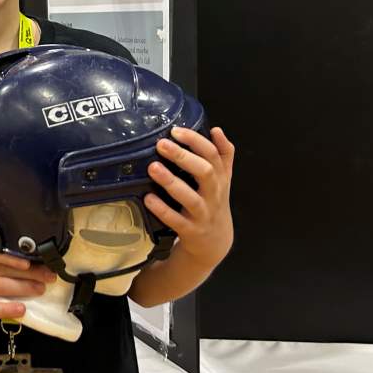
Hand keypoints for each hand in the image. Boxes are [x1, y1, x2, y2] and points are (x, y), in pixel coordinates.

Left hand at [145, 127, 234, 271]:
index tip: (176, 131)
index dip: (197, 141)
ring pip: (191, 198)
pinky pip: (176, 220)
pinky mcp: (191, 231)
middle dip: (184, 157)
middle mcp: (214, 195)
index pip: (214, 155)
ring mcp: (203, 214)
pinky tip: (148, 198)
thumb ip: (222, 155)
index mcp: (220, 179)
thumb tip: (217, 129)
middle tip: (162, 144)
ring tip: (153, 168)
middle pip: (205, 173)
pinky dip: (163, 209)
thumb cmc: (213, 203)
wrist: (215, 243)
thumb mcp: (223, 179)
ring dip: (171, 182)